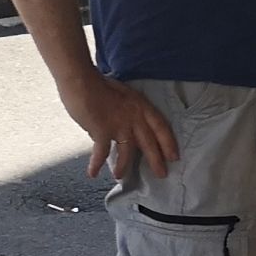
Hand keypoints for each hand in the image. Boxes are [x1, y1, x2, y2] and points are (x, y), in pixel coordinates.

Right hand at [61, 73, 178, 181]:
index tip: (174, 157)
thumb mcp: (123, 95)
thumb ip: (129, 111)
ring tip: (120, 176)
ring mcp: (119, 125)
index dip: (169, 143)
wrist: (82, 80)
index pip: (161, 127)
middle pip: (150, 143)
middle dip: (156, 160)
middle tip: (162, 175)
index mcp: (141, 106)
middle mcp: (134, 117)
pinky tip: (92, 173)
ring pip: (127, 151)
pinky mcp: (102, 131)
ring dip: (123, 166)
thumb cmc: (99, 85)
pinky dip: (96, 164)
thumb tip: (126, 125)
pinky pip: (102, 153)